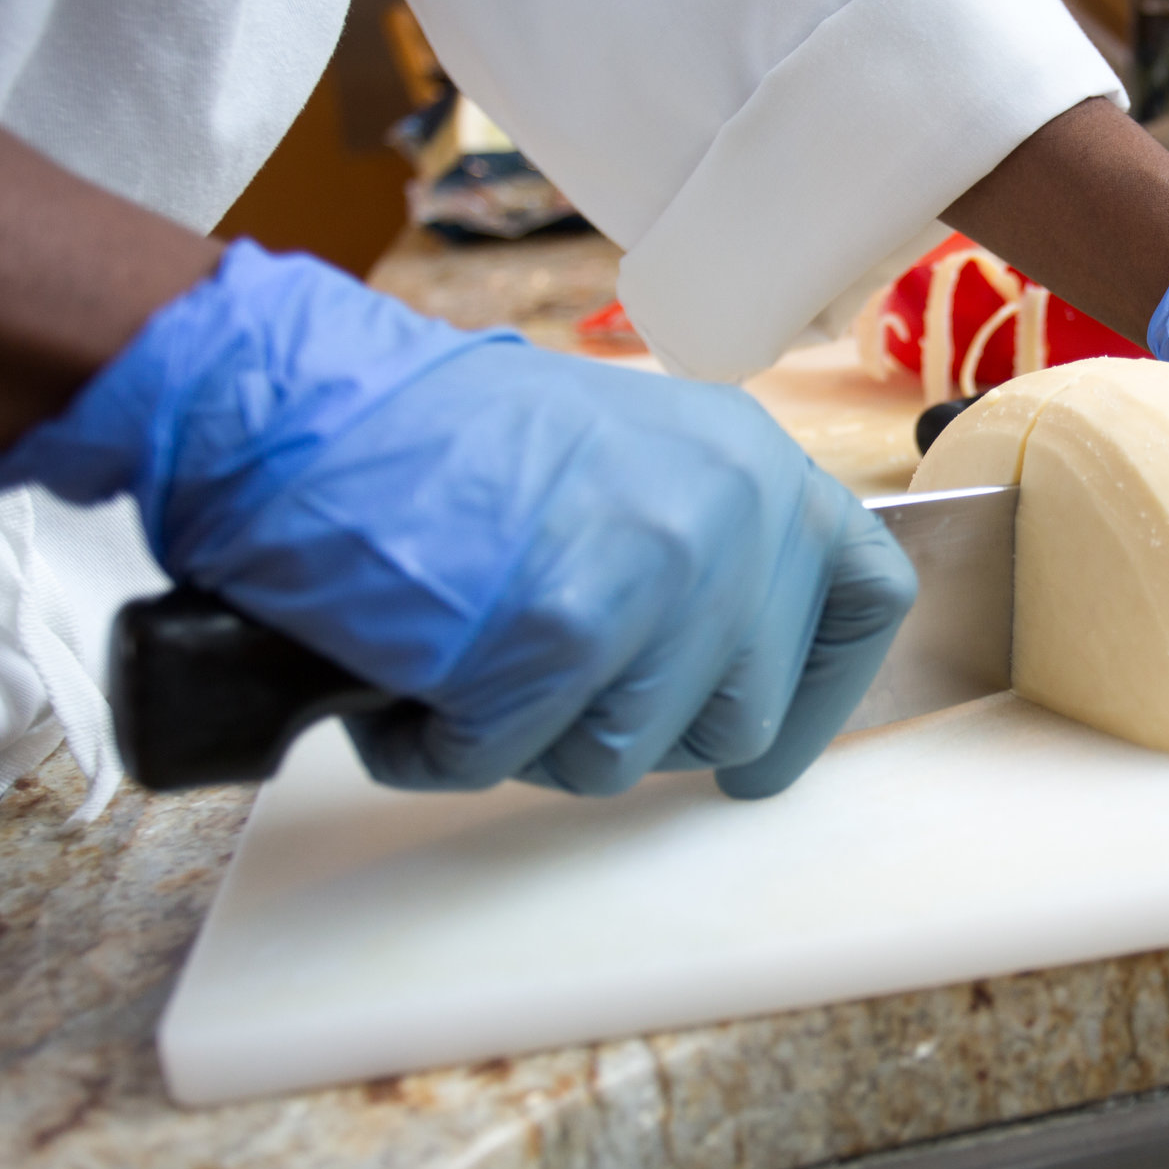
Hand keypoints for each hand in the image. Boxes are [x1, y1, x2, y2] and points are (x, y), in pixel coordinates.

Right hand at [0, 242, 915, 795]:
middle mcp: (729, 509)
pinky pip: (512, 764)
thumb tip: (746, 680)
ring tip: (462, 665)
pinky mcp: (562, 632)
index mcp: (753, 461)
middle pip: (739, 716)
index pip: (868, 597)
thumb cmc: (436, 444)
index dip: (817, 696)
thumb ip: (707, 547)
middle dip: (628, 731)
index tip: (760, 756)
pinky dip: (440, 751)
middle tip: (534, 684)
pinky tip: (406, 687)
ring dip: (528, 744)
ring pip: (628, 759)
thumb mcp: (627, 459)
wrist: (301, 404)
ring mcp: (654, 570)